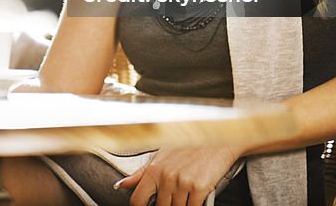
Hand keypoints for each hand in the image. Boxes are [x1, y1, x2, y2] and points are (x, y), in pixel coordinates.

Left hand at [114, 146, 241, 205]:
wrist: (215, 137)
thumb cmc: (187, 146)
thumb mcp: (160, 156)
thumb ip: (140, 174)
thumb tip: (120, 185)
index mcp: (154, 170)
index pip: (138, 200)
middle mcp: (166, 177)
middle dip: (167, 205)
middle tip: (174, 195)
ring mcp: (182, 183)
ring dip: (181, 204)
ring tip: (185, 193)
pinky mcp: (199, 188)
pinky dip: (193, 205)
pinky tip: (195, 198)